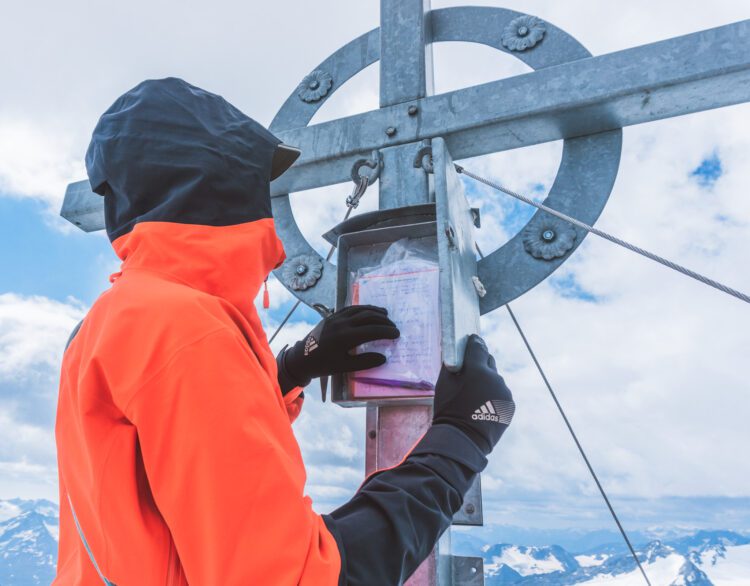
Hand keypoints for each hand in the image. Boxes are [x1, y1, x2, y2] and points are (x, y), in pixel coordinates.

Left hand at [276, 305, 399, 393]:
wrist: (302, 358)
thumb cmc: (324, 365)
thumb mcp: (344, 367)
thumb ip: (364, 362)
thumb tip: (383, 358)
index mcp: (345, 338)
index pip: (372, 331)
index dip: (386, 332)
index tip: (396, 335)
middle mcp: (342, 324)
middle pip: (368, 317)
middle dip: (384, 321)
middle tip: (394, 327)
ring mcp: (336, 317)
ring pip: (360, 310)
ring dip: (375, 311)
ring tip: (386, 315)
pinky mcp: (332, 315)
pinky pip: (350, 308)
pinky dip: (363, 308)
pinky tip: (369, 311)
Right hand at [432, 334, 514, 454]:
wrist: (463, 439)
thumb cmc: (448, 409)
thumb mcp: (444, 383)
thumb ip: (452, 364)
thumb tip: (456, 353)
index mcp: (477, 369)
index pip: (478, 346)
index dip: (473, 342)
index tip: (470, 340)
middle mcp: (495, 378)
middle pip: (488, 361)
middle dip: (480, 363)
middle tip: (469, 372)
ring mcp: (504, 391)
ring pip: (495, 379)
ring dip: (487, 381)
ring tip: (474, 395)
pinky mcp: (510, 404)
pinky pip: (500, 393)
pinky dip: (493, 396)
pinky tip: (482, 406)